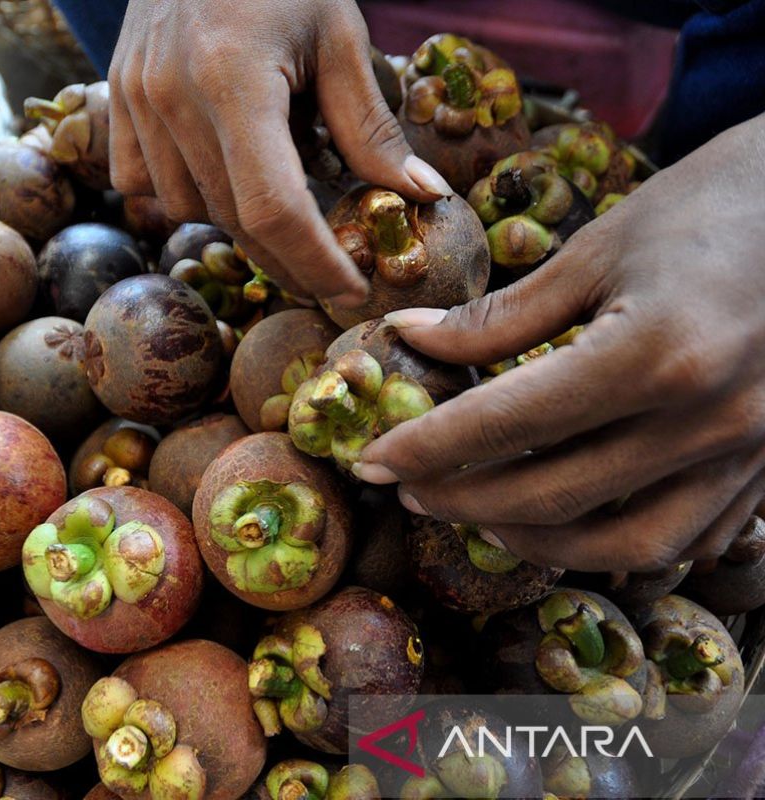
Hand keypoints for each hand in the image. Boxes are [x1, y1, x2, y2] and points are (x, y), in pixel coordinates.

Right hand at [107, 0, 450, 306]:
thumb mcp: (339, 35)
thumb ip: (370, 125)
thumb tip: (419, 195)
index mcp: (233, 78)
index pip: (274, 207)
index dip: (315, 261)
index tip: (350, 292)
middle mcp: (171, 97)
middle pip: (233, 217)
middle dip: (287, 258)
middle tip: (330, 275)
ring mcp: (134, 99)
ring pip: (187, 208)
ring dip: (237, 218)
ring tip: (277, 192)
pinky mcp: (115, 97)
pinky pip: (141, 183)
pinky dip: (184, 193)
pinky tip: (218, 170)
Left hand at [353, 114, 764, 571]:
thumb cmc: (720, 200)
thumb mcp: (602, 246)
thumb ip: (502, 313)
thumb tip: (410, 337)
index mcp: (655, 352)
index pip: (507, 423)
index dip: (427, 447)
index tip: (371, 461)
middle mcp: (707, 420)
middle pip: (555, 497)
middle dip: (464, 502)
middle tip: (409, 490)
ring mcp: (750, 453)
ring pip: (628, 546)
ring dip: (540, 543)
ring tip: (482, 516)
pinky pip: (689, 537)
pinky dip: (620, 544)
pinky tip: (574, 521)